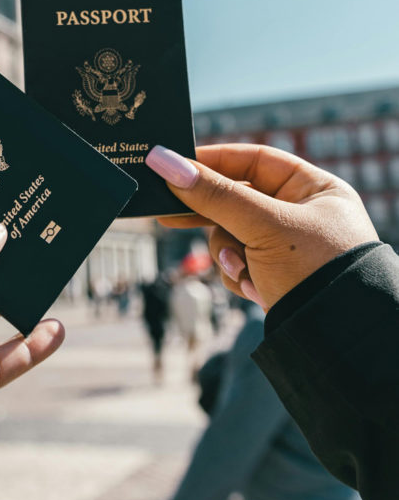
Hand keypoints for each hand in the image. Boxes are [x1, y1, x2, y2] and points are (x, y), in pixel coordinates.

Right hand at [146, 144, 377, 309]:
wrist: (336, 338)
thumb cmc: (315, 270)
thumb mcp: (263, 226)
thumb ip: (214, 194)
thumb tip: (164, 161)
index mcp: (314, 189)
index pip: (254, 161)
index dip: (214, 161)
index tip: (174, 165)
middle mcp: (302, 214)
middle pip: (237, 200)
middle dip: (212, 217)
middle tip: (168, 215)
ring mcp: (287, 247)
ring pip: (231, 236)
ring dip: (228, 254)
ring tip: (243, 270)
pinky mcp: (275, 275)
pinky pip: (238, 264)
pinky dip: (239, 275)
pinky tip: (255, 289)